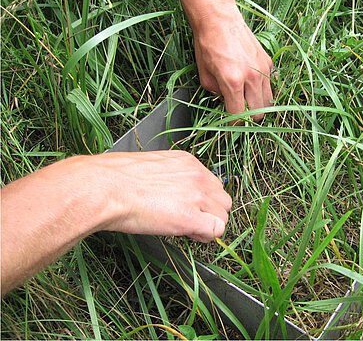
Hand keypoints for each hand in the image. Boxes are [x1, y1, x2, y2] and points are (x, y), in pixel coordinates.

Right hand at [1, 150, 230, 293]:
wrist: (103, 188)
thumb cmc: (114, 179)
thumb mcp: (149, 167)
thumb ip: (169, 177)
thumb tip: (171, 191)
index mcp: (188, 162)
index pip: (213, 184)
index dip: (204, 200)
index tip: (190, 208)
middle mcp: (197, 176)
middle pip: (223, 200)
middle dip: (210, 213)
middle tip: (191, 221)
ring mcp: (196, 196)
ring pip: (223, 216)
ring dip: (209, 225)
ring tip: (188, 229)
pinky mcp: (190, 218)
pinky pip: (216, 231)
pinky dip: (205, 237)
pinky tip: (189, 235)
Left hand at [193, 11, 273, 120]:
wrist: (219, 19)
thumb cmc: (207, 45)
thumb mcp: (204, 75)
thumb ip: (216, 93)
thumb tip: (225, 100)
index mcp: (233, 82)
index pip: (238, 116)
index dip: (233, 124)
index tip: (230, 125)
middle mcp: (251, 78)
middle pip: (258, 114)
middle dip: (248, 118)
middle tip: (240, 114)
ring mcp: (263, 70)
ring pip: (268, 102)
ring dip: (258, 106)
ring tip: (247, 102)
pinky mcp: (268, 62)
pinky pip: (270, 85)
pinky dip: (262, 90)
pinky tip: (252, 86)